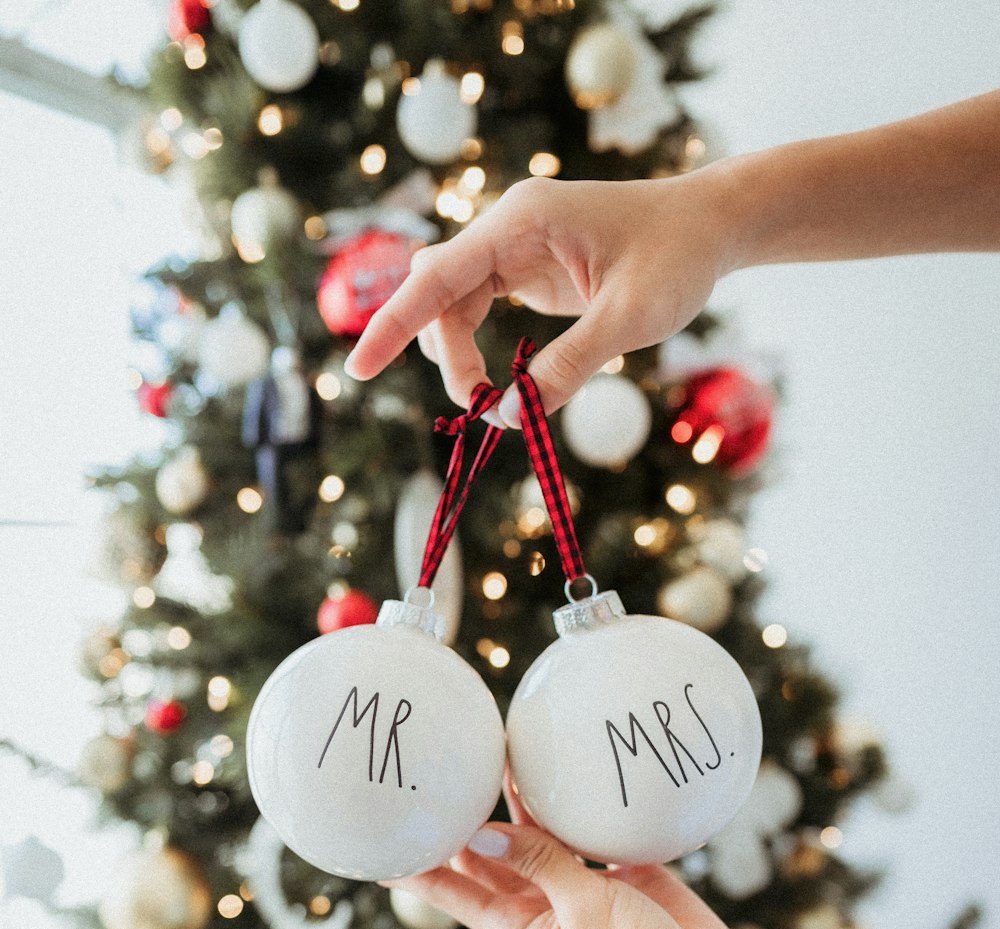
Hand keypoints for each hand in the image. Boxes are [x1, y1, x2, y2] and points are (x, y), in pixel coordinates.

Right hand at [344, 170, 741, 425]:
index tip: (358, 369)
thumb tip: (510, 417)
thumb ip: (568, 367)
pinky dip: (478, 350)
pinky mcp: (526, 270)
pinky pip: (477, 310)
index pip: (435, 276)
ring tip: (494, 402)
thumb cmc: (677, 259)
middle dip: (445, 355)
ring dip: (460, 358)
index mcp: (522, 221)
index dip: (393, 324)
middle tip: (482, 408)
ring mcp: (513, 248)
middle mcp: (507, 228)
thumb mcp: (629, 320)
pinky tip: (497, 384)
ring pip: (452, 307)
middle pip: (438, 296)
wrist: (711, 227)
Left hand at [381, 774, 770, 928]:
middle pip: (496, 854)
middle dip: (471, 819)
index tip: (379, 840)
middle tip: (443, 770)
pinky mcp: (632, 875)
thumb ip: (540, 865)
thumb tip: (480, 832)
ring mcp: (589, 890)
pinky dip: (589, 806)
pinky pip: (601, 832)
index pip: (454, 891)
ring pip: (548, 836)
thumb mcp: (582, 915)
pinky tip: (577, 769)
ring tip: (501, 751)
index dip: (418, 865)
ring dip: (529, 803)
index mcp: (519, 928)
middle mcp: (547, 906)